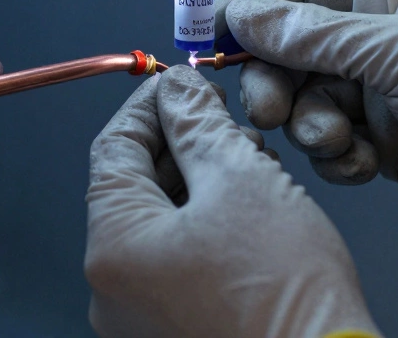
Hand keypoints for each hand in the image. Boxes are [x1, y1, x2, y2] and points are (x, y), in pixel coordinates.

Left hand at [85, 65, 379, 337]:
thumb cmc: (285, 293)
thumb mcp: (241, 178)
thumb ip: (198, 124)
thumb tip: (177, 89)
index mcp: (113, 247)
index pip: (113, 148)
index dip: (151, 105)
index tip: (182, 84)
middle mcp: (112, 290)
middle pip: (134, 187)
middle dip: (182, 144)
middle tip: (227, 121)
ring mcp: (140, 318)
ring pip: (159, 223)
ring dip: (200, 183)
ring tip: (253, 164)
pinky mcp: (174, 331)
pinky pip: (176, 260)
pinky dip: (206, 225)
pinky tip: (251, 209)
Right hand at [215, 0, 397, 259]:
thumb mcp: (397, 51)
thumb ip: (314, 35)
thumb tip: (246, 13)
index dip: (253, 5)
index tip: (212, 33)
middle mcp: (377, 38)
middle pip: (290, 49)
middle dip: (274, 79)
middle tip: (270, 109)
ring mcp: (379, 92)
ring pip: (306, 101)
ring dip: (311, 125)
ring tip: (338, 140)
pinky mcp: (384, 141)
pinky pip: (331, 144)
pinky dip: (338, 158)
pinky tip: (366, 164)